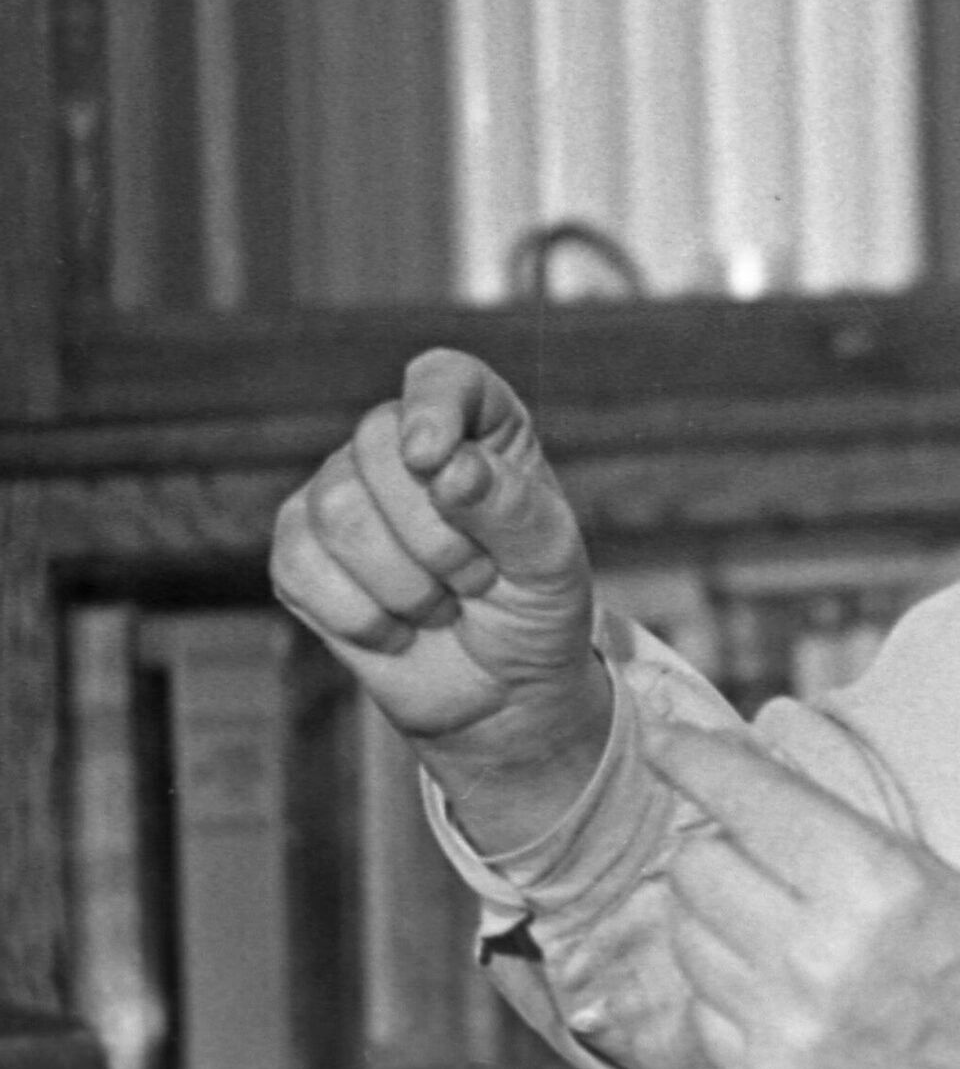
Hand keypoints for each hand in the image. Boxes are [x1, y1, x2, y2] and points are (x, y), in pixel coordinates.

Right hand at [271, 349, 604, 786]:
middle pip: (376, 443)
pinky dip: (362, 615)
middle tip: (477, 579)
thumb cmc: (535, 608)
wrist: (501, 690)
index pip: (443, 378)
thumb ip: (511, 506)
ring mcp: (342, 495)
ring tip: (443, 606)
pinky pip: (301, 565)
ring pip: (337, 509)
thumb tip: (447, 466)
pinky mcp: (300, 553)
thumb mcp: (550, 560)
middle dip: (435, 533)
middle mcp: (402, 448)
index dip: (432, 406)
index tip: (433, 456)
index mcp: (479, 428)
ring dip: (404, 582)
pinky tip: (399, 630)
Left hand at [646, 716, 959, 1068]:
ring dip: (712, 914)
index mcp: (869, 878)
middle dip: (712, 844)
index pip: (745, 798)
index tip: (664, 738)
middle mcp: (818, 951)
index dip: (692, 758)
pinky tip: (774, 983)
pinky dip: (723, 983)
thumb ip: (822, 817)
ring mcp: (787, 1021)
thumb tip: (726, 762)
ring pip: (685, 934)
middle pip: (696, 865)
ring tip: (766, 920)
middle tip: (751, 854)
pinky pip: (699, 1005)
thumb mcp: (916, 861)